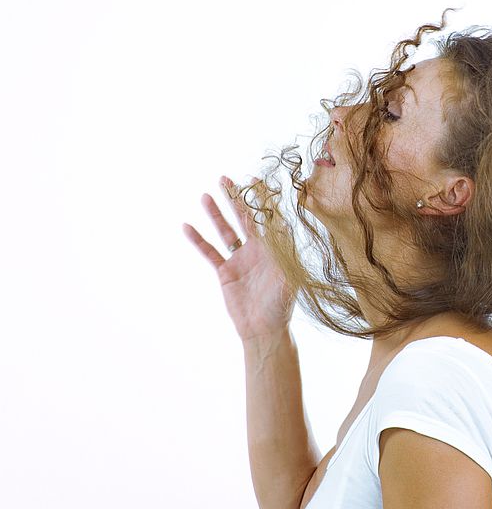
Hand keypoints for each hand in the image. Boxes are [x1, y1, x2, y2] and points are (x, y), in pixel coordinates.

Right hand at [183, 176, 295, 341]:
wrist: (264, 329)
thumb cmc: (282, 305)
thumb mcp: (288, 277)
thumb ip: (284, 253)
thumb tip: (283, 227)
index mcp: (275, 249)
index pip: (267, 218)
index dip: (261, 199)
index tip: (254, 179)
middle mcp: (257, 250)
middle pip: (244, 218)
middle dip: (235, 198)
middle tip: (225, 178)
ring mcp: (240, 259)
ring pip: (225, 231)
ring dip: (215, 214)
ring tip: (205, 195)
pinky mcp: (225, 272)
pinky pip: (209, 252)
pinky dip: (198, 240)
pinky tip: (187, 225)